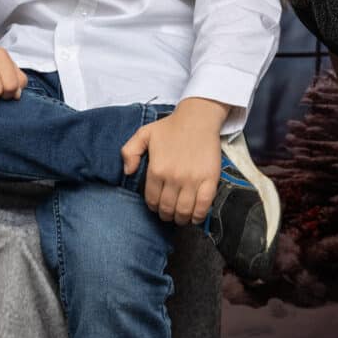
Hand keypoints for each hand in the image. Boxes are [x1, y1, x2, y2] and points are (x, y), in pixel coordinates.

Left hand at [121, 98, 227, 225]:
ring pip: (184, 211)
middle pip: (168, 208)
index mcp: (157, 169)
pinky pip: (204, 206)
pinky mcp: (210, 179)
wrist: (197, 118)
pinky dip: (198, 216)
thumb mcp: (144, 134)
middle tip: (168, 213)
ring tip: (180, 216)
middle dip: (166, 214)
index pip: (152, 200)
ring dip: (181, 218)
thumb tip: (128, 172)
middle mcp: (174, 177)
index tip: (156, 205)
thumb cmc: (170, 127)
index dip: (153, 206)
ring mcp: (193, 180)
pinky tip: (195, 216)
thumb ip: (129, 151)